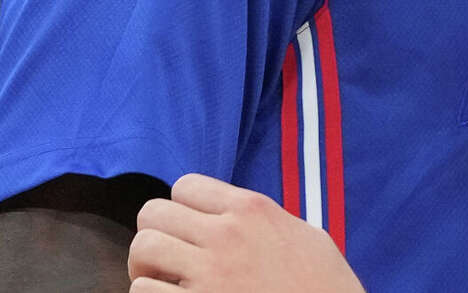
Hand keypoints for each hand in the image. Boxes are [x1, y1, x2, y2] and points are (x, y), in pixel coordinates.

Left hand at [128, 173, 365, 292]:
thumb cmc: (324, 284)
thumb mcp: (304, 234)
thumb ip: (264, 219)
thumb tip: (235, 216)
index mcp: (251, 209)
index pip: (185, 186)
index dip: (182, 207)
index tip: (190, 228)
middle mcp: (225, 234)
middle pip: (154, 213)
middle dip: (156, 233)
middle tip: (167, 256)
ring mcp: (209, 273)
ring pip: (143, 249)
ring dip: (146, 267)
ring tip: (162, 281)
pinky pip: (144, 291)